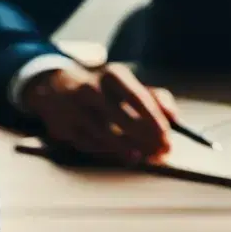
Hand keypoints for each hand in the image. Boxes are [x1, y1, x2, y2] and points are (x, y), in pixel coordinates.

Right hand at [22, 62, 179, 164]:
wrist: (56, 89)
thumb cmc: (101, 89)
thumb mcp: (127, 85)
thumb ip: (156, 97)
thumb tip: (175, 117)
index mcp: (112, 75)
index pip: (137, 98)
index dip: (154, 120)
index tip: (167, 137)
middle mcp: (91, 89)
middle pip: (122, 119)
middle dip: (145, 138)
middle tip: (160, 152)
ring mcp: (74, 109)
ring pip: (105, 136)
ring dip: (126, 149)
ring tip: (142, 156)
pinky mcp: (63, 127)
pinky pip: (90, 145)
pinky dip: (107, 152)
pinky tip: (121, 154)